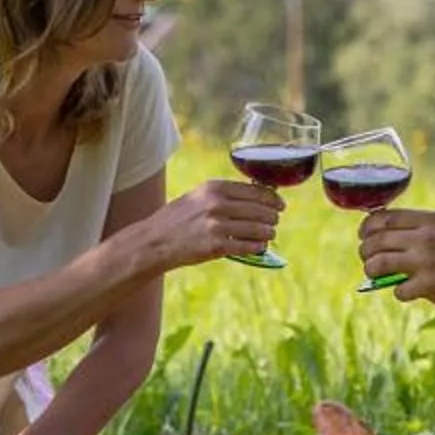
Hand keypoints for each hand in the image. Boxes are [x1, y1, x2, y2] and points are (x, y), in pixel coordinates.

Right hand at [140, 178, 282, 270]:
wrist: (155, 241)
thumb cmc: (177, 219)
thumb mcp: (198, 196)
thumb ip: (223, 195)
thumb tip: (255, 197)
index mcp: (214, 188)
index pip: (255, 191)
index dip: (273, 199)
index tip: (279, 204)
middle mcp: (217, 204)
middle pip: (260, 209)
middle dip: (273, 217)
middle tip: (275, 221)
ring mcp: (217, 226)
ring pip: (258, 229)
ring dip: (268, 233)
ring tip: (269, 235)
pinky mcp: (216, 246)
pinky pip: (247, 246)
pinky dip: (258, 247)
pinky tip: (260, 247)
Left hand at [356, 209, 434, 314]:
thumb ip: (418, 228)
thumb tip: (381, 235)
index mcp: (429, 219)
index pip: (383, 217)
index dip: (366, 228)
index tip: (363, 236)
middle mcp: (426, 237)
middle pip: (376, 240)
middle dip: (365, 252)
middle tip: (368, 260)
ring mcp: (426, 261)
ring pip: (378, 263)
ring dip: (372, 271)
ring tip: (376, 275)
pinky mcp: (429, 284)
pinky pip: (397, 289)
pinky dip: (398, 292)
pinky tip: (408, 291)